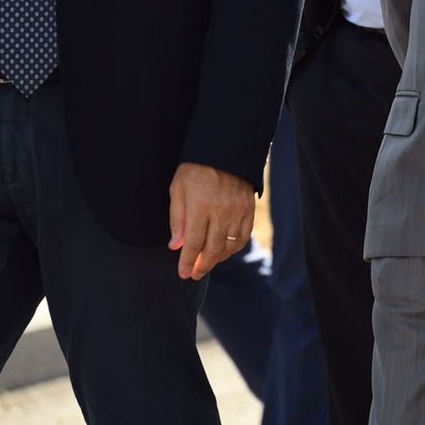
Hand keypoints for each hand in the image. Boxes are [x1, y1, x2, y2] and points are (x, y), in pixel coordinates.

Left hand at [168, 162, 253, 279]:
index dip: (188, 261)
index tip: (183, 273)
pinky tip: (225, 251)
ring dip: (218, 259)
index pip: (193, 243)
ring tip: (207, 264)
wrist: (225, 150)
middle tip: (194, 274)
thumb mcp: (178, 188)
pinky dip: (234, 248)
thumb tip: (176, 245)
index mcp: (200, 206)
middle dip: (202, 265)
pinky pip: (243, 236)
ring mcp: (237, 211)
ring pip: (229, 246)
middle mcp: (221, 211)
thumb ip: (177, 218)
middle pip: (213, 248)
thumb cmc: (196, 169)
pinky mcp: (248, 209)